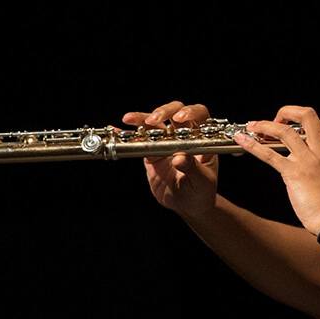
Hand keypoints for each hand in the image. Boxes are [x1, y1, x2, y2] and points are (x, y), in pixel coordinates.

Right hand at [121, 100, 218, 219]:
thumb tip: (180, 157)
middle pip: (174, 112)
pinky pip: (139, 139)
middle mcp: (184, 136)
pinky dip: (127, 135)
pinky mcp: (151, 152)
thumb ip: (192, 169)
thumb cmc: (201, 192)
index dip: (190, 112)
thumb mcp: (201, 182)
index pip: (199, 116)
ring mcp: (166, 142)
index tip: (179, 119)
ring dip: (142, 118)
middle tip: (153, 120)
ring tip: (129, 119)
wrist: (187, 206)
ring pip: (154, 124)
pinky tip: (117, 131)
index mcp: (202, 139)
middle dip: (163, 112)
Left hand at [234, 105, 319, 241]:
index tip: (312, 124)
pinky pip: (269, 154)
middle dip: (289, 111)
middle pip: (308, 116)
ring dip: (265, 125)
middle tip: (280, 119)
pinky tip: (242, 140)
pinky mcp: (293, 173)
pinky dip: (252, 145)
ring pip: (284, 130)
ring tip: (254, 126)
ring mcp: (307, 160)